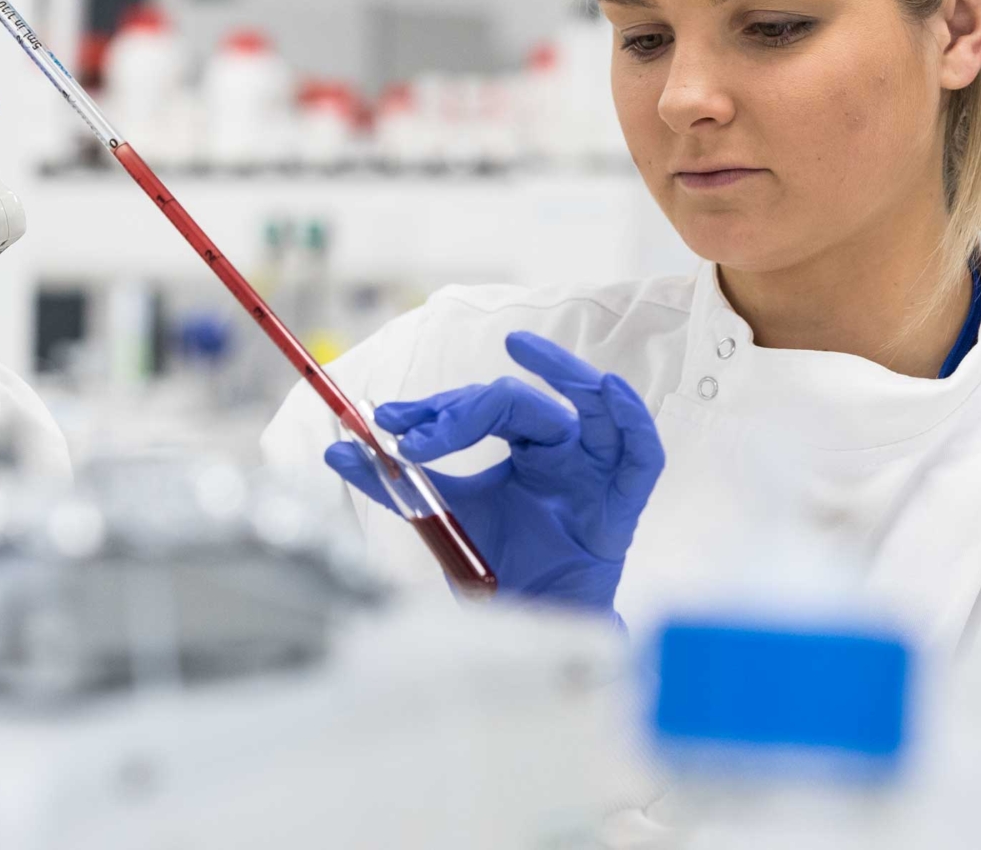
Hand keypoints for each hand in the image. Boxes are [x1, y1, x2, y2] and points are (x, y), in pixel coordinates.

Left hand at [325, 331, 664, 616]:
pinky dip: (632, 419)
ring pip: (591, 407)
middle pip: (523, 405)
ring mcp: (594, 476)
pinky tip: (609, 388)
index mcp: (522, 452)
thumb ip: (398, 486)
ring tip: (524, 349)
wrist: (528, 631)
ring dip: (563, 373)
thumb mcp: (443, 520)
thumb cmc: (501, 571)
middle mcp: (560, 454)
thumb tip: (339, 451)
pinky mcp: (622, 509)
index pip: (483, 408)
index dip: (438, 409)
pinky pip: (642, 455)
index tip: (387, 420)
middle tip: (415, 425)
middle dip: (466, 405)